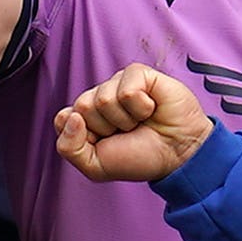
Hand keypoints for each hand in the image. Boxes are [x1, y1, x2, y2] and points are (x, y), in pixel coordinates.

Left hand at [53, 61, 211, 184]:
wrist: (177, 154)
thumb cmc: (140, 158)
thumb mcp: (96, 166)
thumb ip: (69, 148)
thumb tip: (70, 115)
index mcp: (87, 117)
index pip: (64, 118)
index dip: (83, 136)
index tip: (104, 143)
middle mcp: (99, 97)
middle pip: (81, 107)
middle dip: (105, 128)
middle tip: (126, 133)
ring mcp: (118, 84)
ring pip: (102, 99)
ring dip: (125, 120)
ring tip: (141, 122)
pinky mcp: (139, 74)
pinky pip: (126, 90)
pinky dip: (141, 107)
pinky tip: (151, 109)